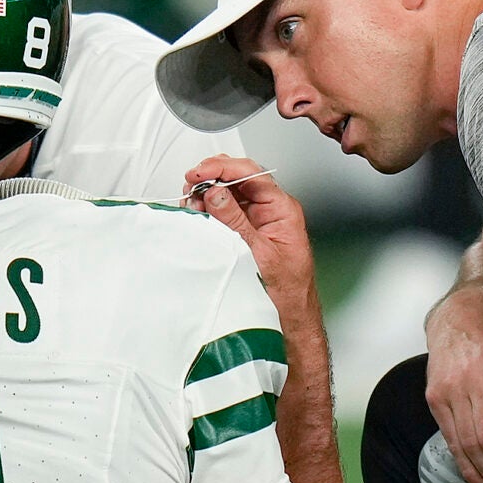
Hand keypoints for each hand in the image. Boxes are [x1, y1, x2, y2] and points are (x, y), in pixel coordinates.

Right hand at [183, 156, 316, 311]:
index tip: (200, 173)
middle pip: (239, 177)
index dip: (224, 168)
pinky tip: (198, 213)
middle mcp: (270, 209)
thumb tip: (215, 193)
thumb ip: (235, 221)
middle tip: (191, 186)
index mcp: (282, 208)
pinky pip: (226, 211)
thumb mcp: (258, 252)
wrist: (291, 313)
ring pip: (230, 192)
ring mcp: (257, 218)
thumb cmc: (287, 287)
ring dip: (208, 193)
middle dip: (213, 177)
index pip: (252, 174)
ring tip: (192, 203)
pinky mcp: (246, 229)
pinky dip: (209, 209)